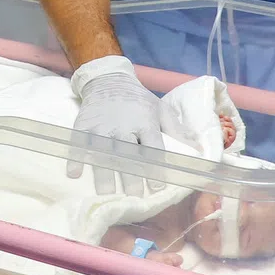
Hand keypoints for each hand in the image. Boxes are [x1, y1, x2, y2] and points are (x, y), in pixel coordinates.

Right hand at [68, 56, 163, 195]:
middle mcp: (123, 124)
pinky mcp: (84, 124)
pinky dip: (75, 158)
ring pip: (103, 151)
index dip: (154, 167)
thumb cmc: (138, 99)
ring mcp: (101, 125)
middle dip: (130, 175)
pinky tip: (74, 174)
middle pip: (127, 152)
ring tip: (107, 192)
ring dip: (104, 172)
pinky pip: (78, 143)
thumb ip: (177, 131)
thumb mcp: (161, 109)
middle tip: (133, 195)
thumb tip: (200, 151)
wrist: (108, 79)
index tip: (156, 187)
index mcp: (145, 122)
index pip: (152, 147)